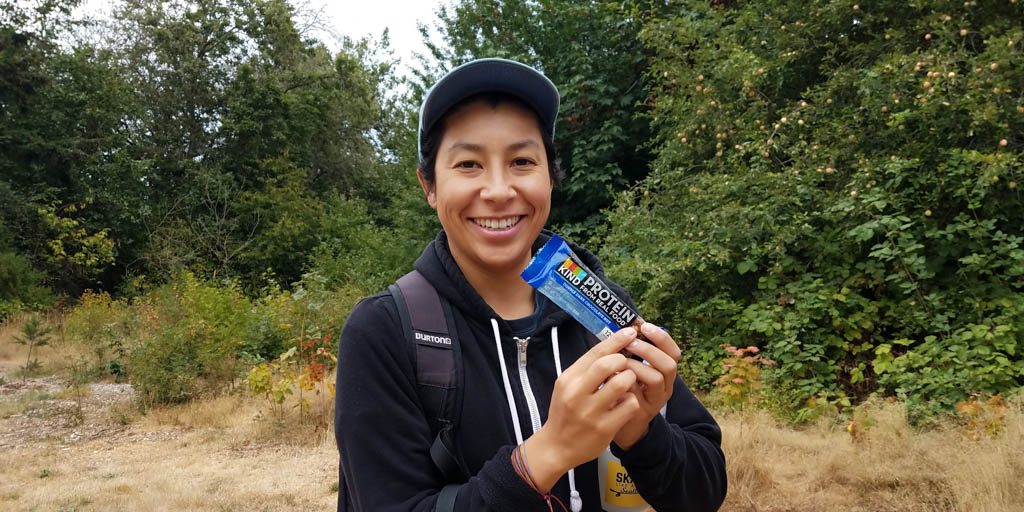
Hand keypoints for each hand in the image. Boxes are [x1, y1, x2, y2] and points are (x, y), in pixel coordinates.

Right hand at [523, 327, 641, 491]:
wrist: (556, 447)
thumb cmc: (565, 412)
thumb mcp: (567, 386)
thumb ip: (586, 369)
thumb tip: (611, 346)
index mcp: (568, 379)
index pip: (595, 352)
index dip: (616, 339)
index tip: (631, 331)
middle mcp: (577, 393)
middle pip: (608, 364)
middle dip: (623, 360)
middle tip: (627, 364)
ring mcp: (590, 412)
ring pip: (622, 383)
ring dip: (630, 380)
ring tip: (627, 385)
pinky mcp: (604, 428)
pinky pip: (629, 405)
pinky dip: (632, 401)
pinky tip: (626, 404)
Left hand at [613, 322, 681, 449]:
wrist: (623, 424)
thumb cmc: (626, 390)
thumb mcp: (633, 370)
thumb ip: (633, 353)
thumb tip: (625, 327)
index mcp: (664, 372)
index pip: (674, 353)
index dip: (662, 338)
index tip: (645, 326)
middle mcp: (665, 386)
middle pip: (669, 365)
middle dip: (649, 350)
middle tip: (631, 343)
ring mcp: (655, 400)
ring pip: (655, 379)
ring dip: (636, 366)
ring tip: (619, 362)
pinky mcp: (641, 412)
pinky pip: (637, 394)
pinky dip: (624, 383)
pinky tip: (611, 378)